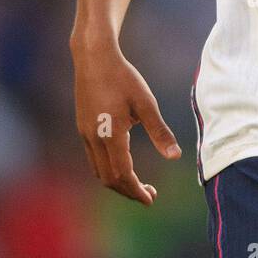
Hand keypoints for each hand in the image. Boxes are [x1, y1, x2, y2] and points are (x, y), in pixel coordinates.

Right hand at [71, 42, 180, 204]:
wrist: (94, 58)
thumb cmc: (123, 77)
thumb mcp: (146, 103)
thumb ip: (160, 132)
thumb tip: (175, 157)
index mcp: (111, 135)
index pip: (123, 174)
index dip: (137, 190)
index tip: (151, 199)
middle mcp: (93, 139)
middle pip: (108, 179)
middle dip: (128, 190)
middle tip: (149, 194)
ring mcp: (85, 134)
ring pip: (98, 170)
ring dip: (118, 181)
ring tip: (138, 182)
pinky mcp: (82, 127)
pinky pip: (93, 158)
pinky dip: (108, 169)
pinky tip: (122, 162)